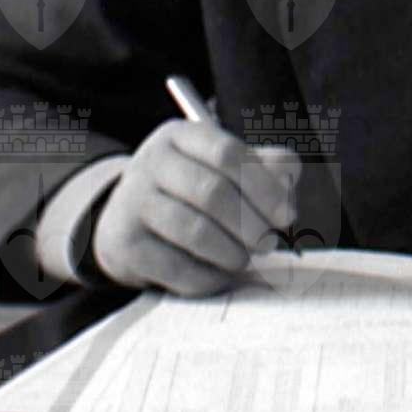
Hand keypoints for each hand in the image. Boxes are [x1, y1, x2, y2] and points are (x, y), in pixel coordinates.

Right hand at [92, 120, 300, 296]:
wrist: (126, 221)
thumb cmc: (190, 192)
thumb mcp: (225, 169)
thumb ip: (265, 168)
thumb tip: (288, 180)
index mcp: (180, 135)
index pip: (228, 154)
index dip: (264, 187)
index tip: (287, 216)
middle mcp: (151, 162)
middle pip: (212, 193)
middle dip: (251, 224)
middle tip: (269, 244)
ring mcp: (132, 202)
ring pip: (194, 231)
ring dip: (231, 252)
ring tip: (244, 259)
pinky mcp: (124, 244)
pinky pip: (176, 267)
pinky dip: (208, 276)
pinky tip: (219, 274)